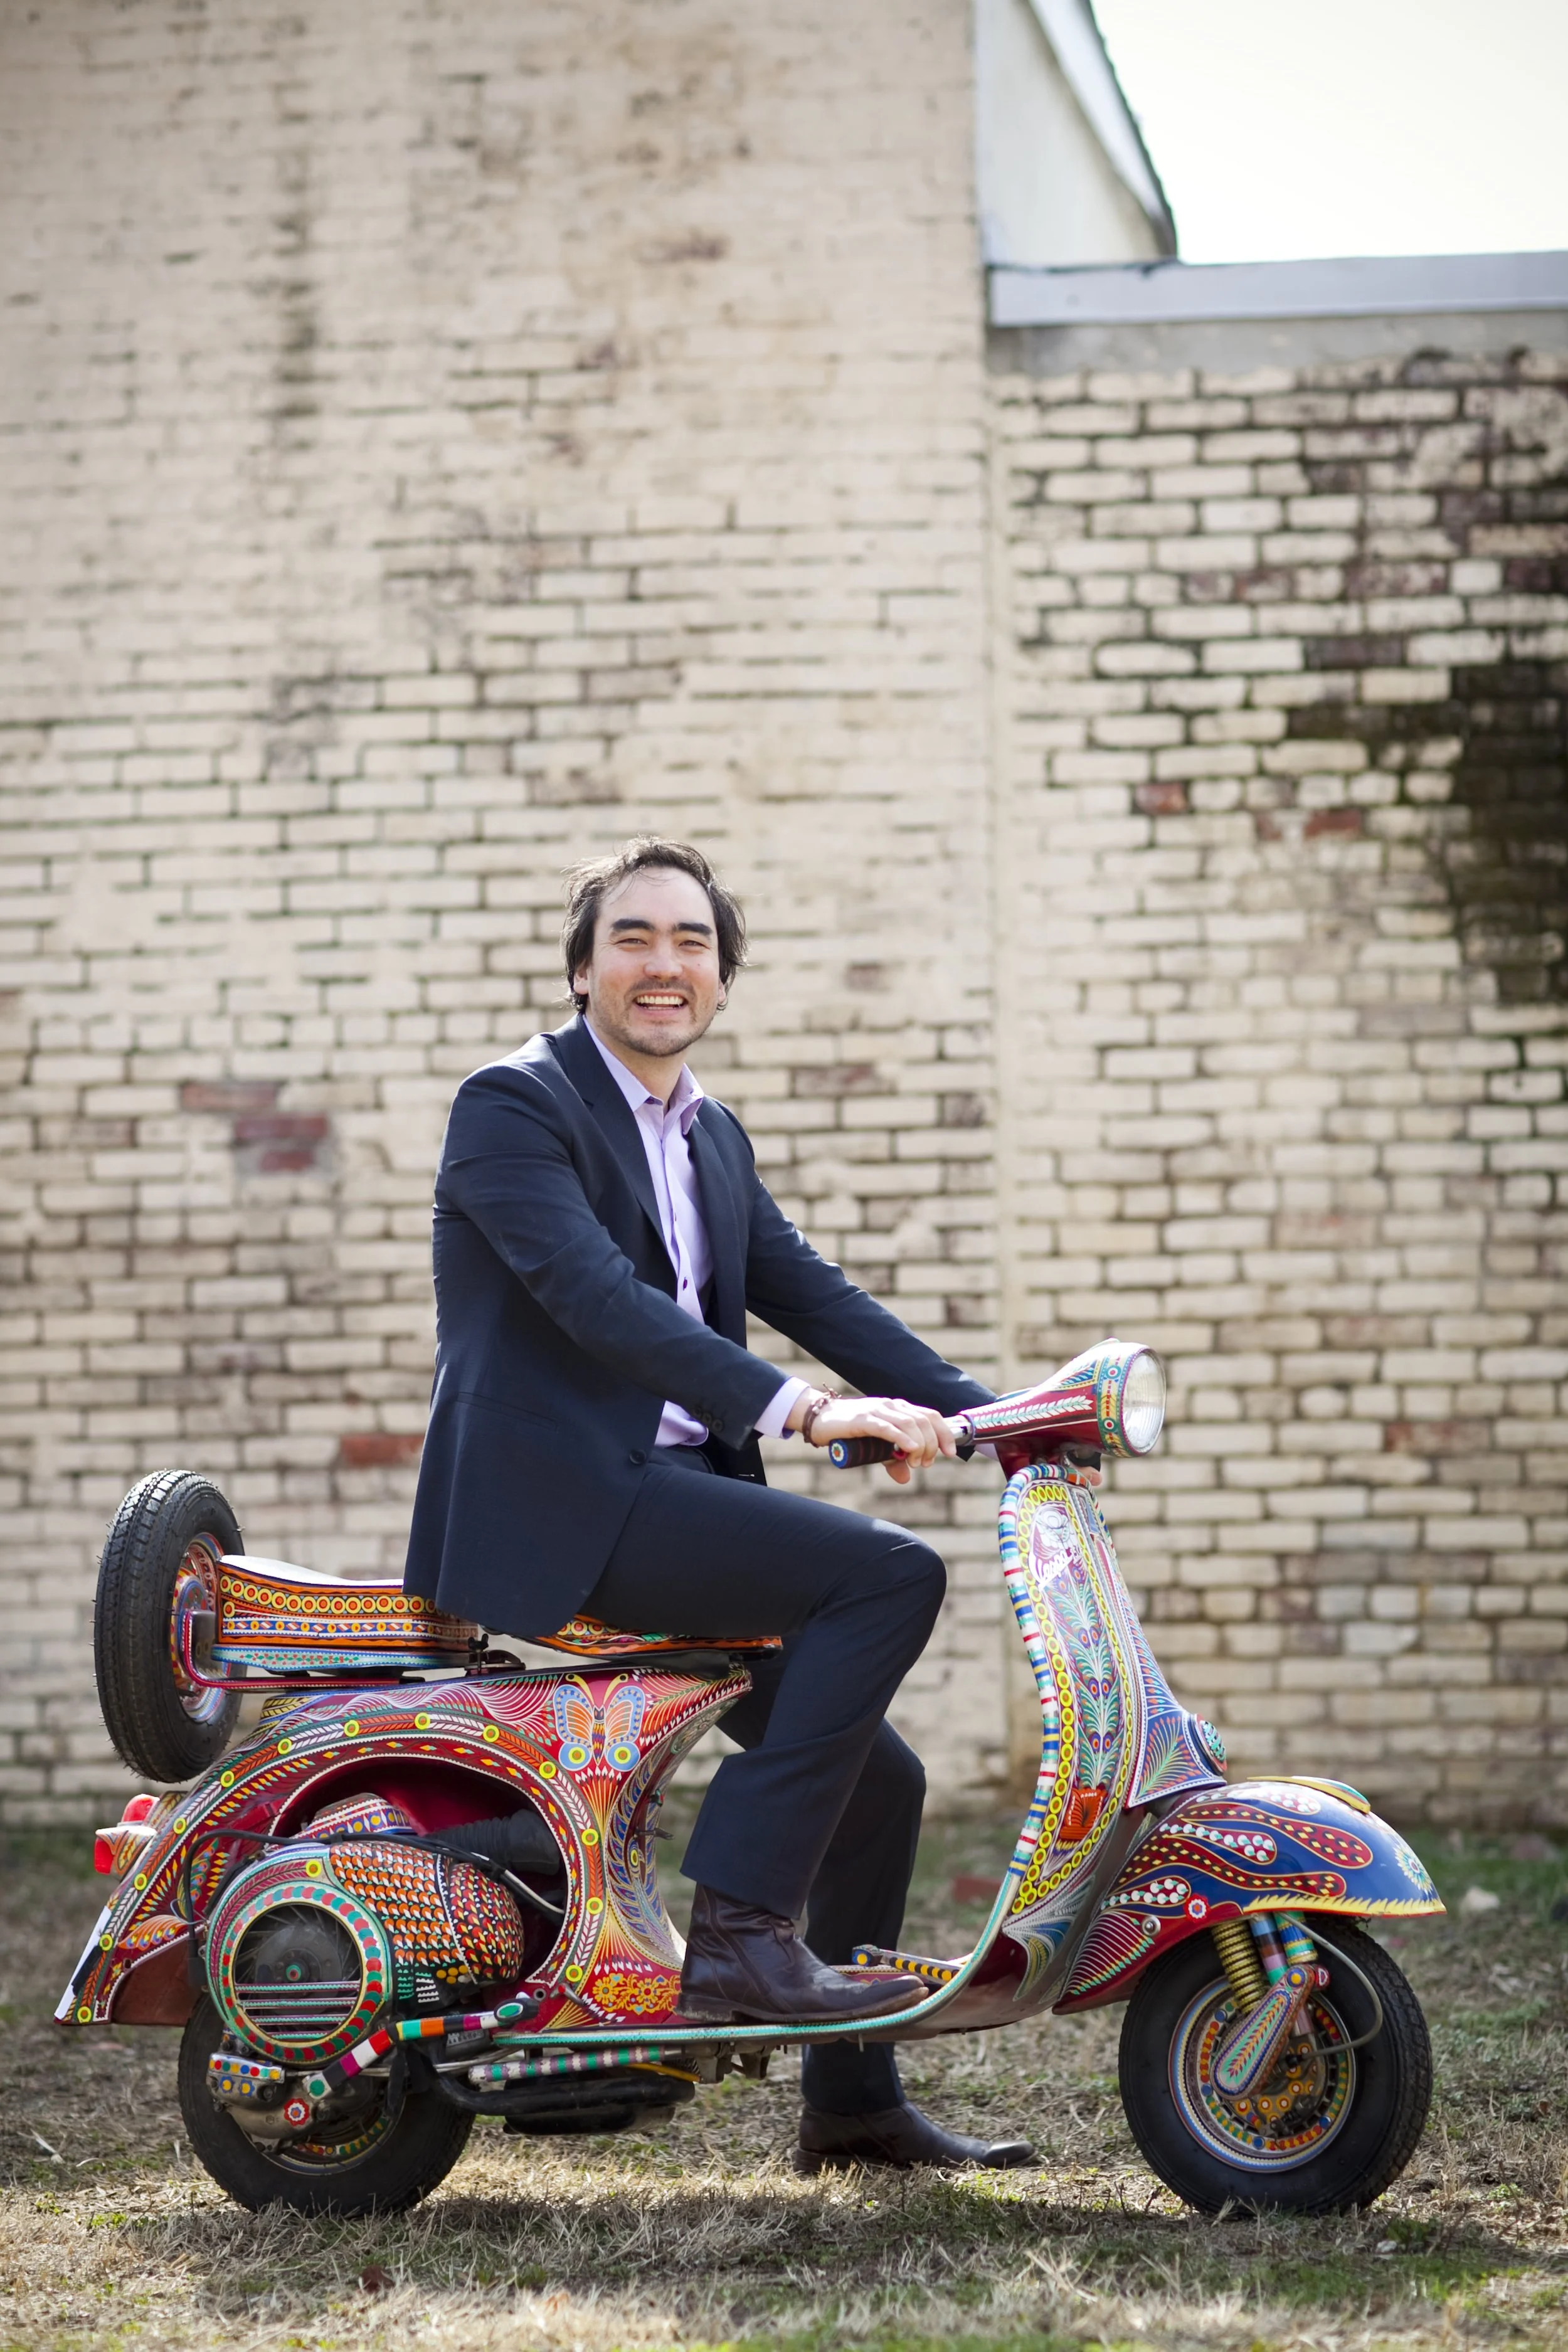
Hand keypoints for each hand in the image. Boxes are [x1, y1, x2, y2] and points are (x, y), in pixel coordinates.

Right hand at [786, 1391, 959, 1484]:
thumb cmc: (850, 1432)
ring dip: (919, 1444)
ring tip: (916, 1462)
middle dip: (932, 1444)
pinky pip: (887, 1427)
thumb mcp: (876, 1449)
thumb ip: (892, 1461)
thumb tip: (906, 1478)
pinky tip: (910, 1449)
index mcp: (899, 1409)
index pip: (930, 1416)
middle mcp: (892, 1406)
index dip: (944, 1434)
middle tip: (925, 1464)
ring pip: (909, 1422)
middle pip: (924, 1420)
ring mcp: (878, 1410)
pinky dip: (902, 1438)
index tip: (950, 1454)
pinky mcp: (863, 1419)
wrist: (820, 1419)